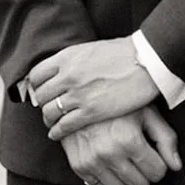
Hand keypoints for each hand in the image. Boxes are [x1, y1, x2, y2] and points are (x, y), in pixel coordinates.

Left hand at [28, 37, 160, 140]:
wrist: (147, 62)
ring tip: (53, 123)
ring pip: (49, 112)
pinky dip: (57, 132)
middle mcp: (68, 75)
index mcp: (67, 57)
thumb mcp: (91, 50)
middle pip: (41, 96)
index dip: (37, 86)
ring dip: (49, 120)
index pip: (37, 75)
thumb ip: (73, 61)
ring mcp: (78, 94)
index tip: (42, 92)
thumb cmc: (124, 54)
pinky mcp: (91, 112)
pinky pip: (64, 126)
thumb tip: (63, 70)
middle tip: (48, 109)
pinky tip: (58, 134)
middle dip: (43, 104)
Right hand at [57, 106, 181, 184]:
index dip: (159, 164)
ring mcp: (92, 161)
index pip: (157, 172)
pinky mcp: (79, 165)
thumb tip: (176, 166)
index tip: (154, 155)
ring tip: (125, 161)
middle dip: (144, 173)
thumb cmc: (119, 103)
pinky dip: (108, 178)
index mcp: (129, 139)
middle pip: (141, 184)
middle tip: (139, 157)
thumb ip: (165, 139)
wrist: (81, 96)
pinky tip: (109, 161)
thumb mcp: (147, 113)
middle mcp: (109, 153)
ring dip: (127, 179)